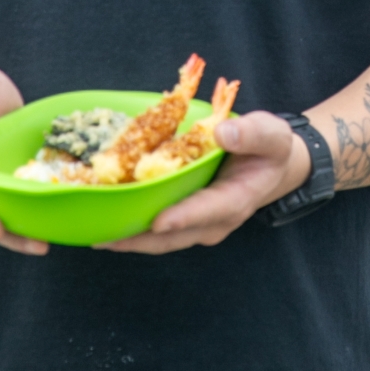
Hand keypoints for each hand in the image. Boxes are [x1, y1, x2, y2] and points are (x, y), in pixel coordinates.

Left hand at [101, 112, 309, 254]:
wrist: (273, 165)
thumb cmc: (270, 148)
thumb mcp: (270, 134)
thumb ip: (251, 134)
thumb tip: (223, 132)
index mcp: (236, 200)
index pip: (207, 211)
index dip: (183, 217)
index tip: (158, 221)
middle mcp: (215, 220)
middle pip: (174, 235)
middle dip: (140, 238)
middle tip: (105, 237)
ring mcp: (199, 224)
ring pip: (161, 238)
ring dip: (130, 238)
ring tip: (96, 235)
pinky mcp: (186, 219)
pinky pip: (158, 228)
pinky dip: (134, 226)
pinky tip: (107, 219)